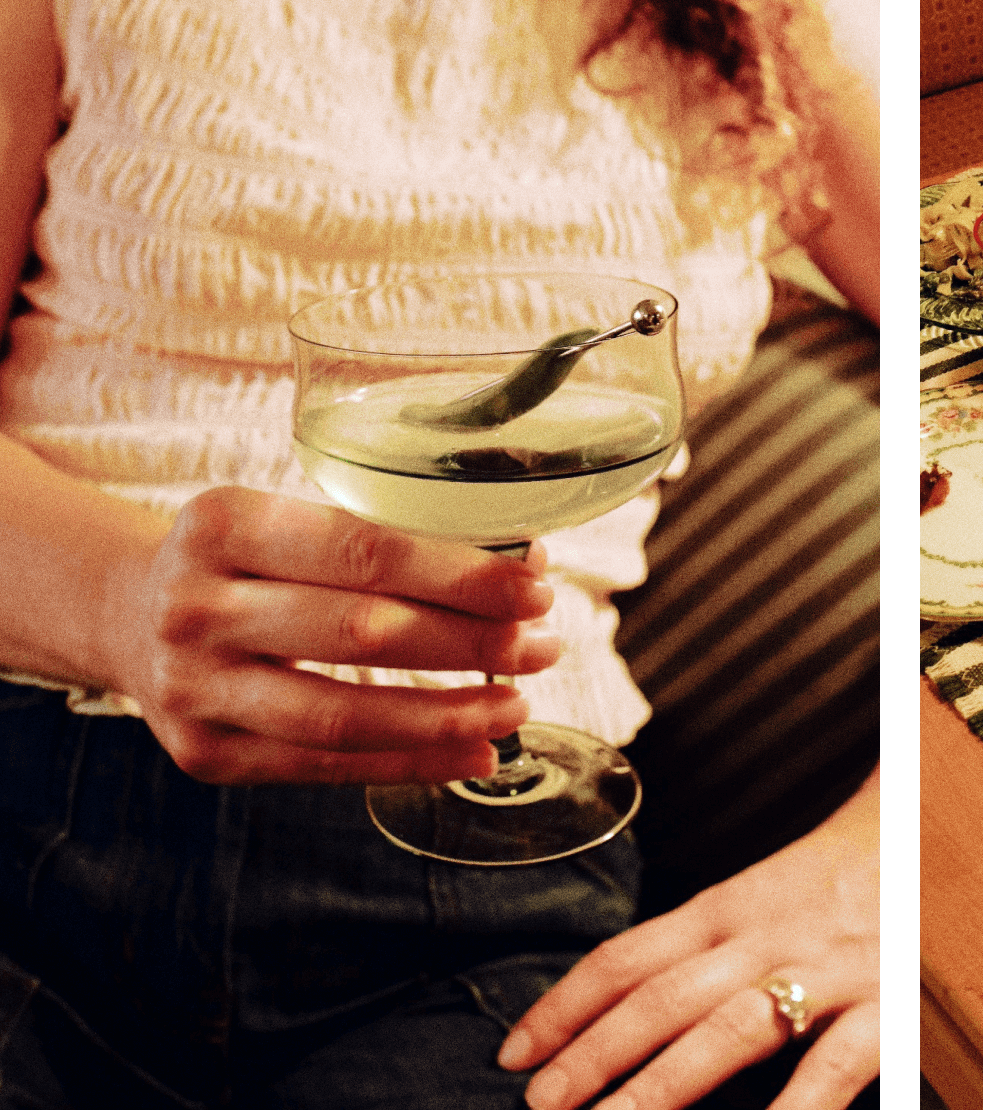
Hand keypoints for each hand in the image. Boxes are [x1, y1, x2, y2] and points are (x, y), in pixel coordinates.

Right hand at [108, 486, 559, 785]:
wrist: (131, 616)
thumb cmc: (248, 561)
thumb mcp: (291, 522)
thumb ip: (393, 542)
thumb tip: (527, 567)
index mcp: (223, 524)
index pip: (362, 553)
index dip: (458, 577)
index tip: (535, 591)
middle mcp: (196, 606)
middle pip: (358, 633)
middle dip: (469, 644)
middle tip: (542, 647)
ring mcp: (194, 688)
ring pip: (342, 715)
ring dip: (447, 715)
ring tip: (516, 706)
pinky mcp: (206, 754)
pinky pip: (326, 768)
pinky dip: (410, 764)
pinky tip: (472, 753)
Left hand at [499, 767, 879, 1109]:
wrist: (932, 825)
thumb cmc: (837, 877)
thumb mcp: (758, 897)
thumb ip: (699, 947)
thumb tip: (620, 1009)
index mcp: (727, 907)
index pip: (629, 957)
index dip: (566, 1006)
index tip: (515, 1052)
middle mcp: (765, 937)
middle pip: (662, 998)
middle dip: (593, 1055)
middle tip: (539, 1102)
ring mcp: (824, 973)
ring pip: (728, 1031)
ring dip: (660, 1086)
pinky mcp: (885, 1007)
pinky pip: (829, 1070)